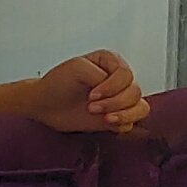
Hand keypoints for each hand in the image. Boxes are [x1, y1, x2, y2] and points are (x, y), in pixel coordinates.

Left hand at [27, 50, 150, 133]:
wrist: (46, 105)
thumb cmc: (57, 82)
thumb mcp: (76, 69)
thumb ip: (99, 76)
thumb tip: (116, 93)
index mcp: (111, 61)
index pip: (126, 74)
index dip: (112, 87)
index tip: (91, 95)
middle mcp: (119, 78)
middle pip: (135, 91)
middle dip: (114, 102)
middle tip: (91, 107)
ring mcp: (119, 98)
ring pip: (140, 107)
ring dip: (124, 115)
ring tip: (105, 119)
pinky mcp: (117, 115)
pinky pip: (133, 122)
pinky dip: (123, 125)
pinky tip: (106, 124)